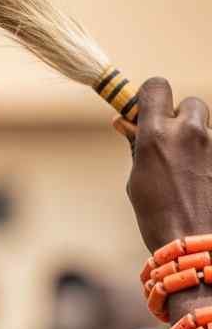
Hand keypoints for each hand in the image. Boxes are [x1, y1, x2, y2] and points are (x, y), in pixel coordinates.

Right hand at [127, 77, 211, 252]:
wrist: (193, 242)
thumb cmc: (157, 214)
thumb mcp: (137, 178)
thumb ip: (136, 145)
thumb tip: (124, 122)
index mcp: (157, 134)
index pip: (156, 87)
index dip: (150, 96)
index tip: (144, 111)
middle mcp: (188, 131)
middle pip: (188, 102)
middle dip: (179, 117)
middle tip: (169, 142)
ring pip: (204, 126)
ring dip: (195, 138)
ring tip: (186, 170)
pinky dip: (205, 156)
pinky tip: (199, 179)